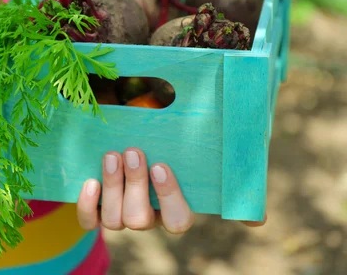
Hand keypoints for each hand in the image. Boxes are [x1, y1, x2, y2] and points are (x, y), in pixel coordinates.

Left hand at [76, 148, 266, 232]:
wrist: (124, 125)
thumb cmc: (167, 137)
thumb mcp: (196, 148)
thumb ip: (225, 169)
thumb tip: (259, 221)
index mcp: (175, 205)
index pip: (180, 221)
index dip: (170, 199)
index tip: (161, 165)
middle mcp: (149, 215)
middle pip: (140, 221)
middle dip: (135, 187)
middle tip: (134, 151)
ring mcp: (120, 213)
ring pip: (115, 220)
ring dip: (113, 187)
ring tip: (112, 155)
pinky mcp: (96, 207)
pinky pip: (89, 222)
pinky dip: (87, 205)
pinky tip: (90, 180)